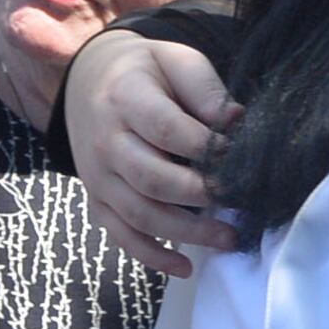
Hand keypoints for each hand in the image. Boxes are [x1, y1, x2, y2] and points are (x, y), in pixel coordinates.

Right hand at [68, 32, 240, 278]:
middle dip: (201, 195)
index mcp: (125, 99)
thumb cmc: (144, 72)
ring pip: (139, 214)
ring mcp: (98, 175)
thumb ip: (205, 89)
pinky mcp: (97, 199)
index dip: (206, 148)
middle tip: (241, 201)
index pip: (166, 130)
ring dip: (187, 233)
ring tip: (229, 238)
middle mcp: (105, 141)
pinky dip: (152, 256)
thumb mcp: (176, 60)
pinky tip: (185, 267)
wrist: (87, 82)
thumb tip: (235, 121)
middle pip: (153, 179)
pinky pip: (120, 235)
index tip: (239, 157)